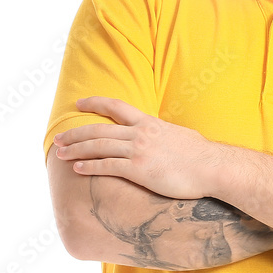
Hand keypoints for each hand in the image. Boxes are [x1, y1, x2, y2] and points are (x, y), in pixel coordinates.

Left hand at [52, 96, 218, 198]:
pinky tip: (77, 169)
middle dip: (76, 133)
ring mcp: (139, 151)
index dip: (95, 103)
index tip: (80, 103)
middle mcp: (141, 133)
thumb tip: (162, 134)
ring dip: (76, 150)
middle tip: (59, 139)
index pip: (116, 106)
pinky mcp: (139, 170)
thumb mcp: (180, 135)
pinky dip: (89, 166)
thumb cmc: (202, 155)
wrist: (213, 167)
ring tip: (60, 154)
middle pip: (99, 128)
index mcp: (150, 123)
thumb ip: (164, 133)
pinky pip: (108, 166)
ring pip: (98, 146)